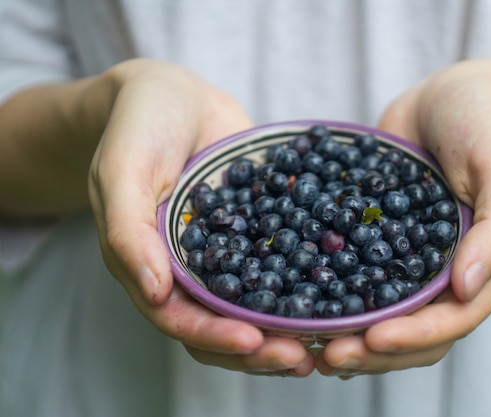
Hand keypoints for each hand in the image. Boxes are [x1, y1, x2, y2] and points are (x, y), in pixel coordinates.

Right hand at [88, 59, 314, 376]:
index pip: (179, 319)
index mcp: (151, 265)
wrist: (174, 93)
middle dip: (259, 349)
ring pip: (255, 305)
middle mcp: (190, 269)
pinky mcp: (258, 230)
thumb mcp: (122, 171)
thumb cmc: (138, 127)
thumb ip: (130, 231)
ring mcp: (227, 251)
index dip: (215, 338)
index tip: (256, 343)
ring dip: (285, 329)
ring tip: (325, 341)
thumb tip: (154, 292)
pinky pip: (280, 263)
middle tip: (301, 358)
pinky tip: (339, 292)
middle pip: (221, 325)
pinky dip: (305, 283)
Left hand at [317, 60, 490, 375]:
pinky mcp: (380, 238)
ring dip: (352, 336)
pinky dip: (335, 296)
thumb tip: (466, 288)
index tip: (370, 341)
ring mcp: (412, 257)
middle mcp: (448, 270)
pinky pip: (358, 275)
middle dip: (375, 350)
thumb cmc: (485, 123)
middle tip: (328, 357)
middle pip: (416, 330)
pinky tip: (302, 306)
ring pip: (385, 314)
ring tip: (311, 346)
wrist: (450, 94)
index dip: (415, 337)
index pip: (454, 318)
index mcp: (487, 262)